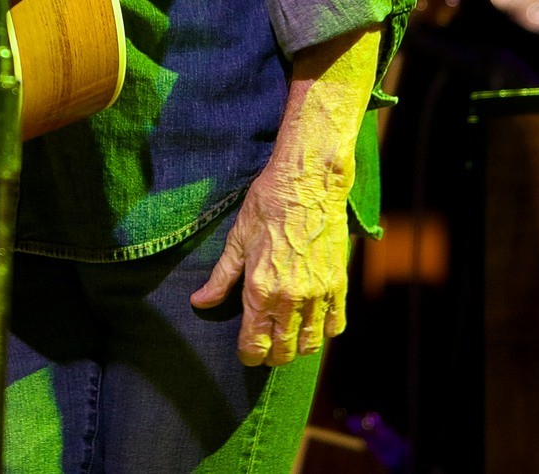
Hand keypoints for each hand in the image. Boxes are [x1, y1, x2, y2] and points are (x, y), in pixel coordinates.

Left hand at [189, 160, 351, 366]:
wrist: (307, 183)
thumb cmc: (267, 206)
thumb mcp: (237, 240)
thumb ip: (221, 278)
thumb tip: (200, 302)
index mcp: (260, 290)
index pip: (255, 344)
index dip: (248, 355)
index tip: (245, 353)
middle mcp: (290, 299)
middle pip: (283, 351)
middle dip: (271, 355)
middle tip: (265, 347)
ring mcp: (317, 294)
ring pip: (310, 344)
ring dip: (298, 347)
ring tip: (288, 338)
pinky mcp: (338, 285)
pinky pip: (334, 325)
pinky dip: (323, 332)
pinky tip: (312, 324)